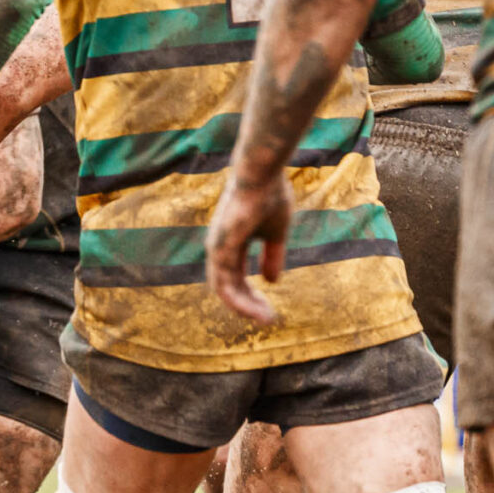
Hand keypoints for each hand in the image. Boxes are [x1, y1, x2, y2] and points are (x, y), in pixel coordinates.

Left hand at [205, 170, 293, 326]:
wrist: (262, 173)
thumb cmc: (269, 195)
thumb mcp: (276, 232)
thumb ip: (272, 256)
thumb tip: (272, 282)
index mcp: (231, 244)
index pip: (236, 278)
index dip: (252, 296)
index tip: (269, 309)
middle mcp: (219, 248)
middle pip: (229, 287)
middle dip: (248, 305)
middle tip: (268, 319)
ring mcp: (217, 248)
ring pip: (224, 290)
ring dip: (244, 308)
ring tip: (265, 319)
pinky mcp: (220, 247)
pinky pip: (225, 283)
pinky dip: (240, 300)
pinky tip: (257, 309)